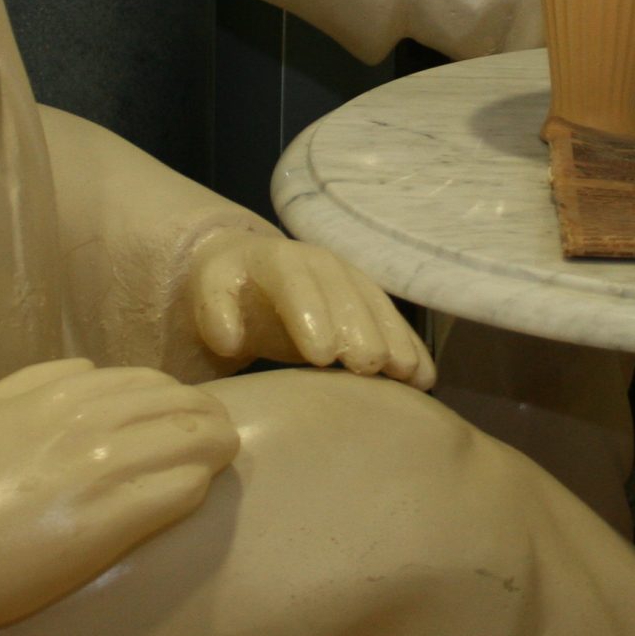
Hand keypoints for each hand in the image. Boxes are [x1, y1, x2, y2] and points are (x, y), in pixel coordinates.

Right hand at [0, 358, 239, 630]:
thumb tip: (92, 369)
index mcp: (67, 392)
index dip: (180, 398)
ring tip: (219, 461)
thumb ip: (46, 376)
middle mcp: (93, 422)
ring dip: (213, 451)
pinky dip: (193, 488)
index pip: (153, 382)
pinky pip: (177, 493)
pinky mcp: (110, 522)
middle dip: (210, 419)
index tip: (189, 413)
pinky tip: (192, 491)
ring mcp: (104, 470)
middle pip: (185, 408)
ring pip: (194, 444)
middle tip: (220, 436)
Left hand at [189, 230, 435, 389]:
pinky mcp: (366, 299)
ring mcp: (348, 278)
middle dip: (359, 328)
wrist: (249, 271)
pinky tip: (425, 377)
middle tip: (369, 366)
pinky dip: (409, 347)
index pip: (294, 279)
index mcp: (275, 258)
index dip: (311, 312)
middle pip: (343, 293)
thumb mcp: (209, 292)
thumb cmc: (227, 289)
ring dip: (393, 338)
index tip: (322, 355)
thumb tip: (229, 340)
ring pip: (374, 305)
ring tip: (406, 373)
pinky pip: (391, 320)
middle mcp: (319, 263)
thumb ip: (215, 311)